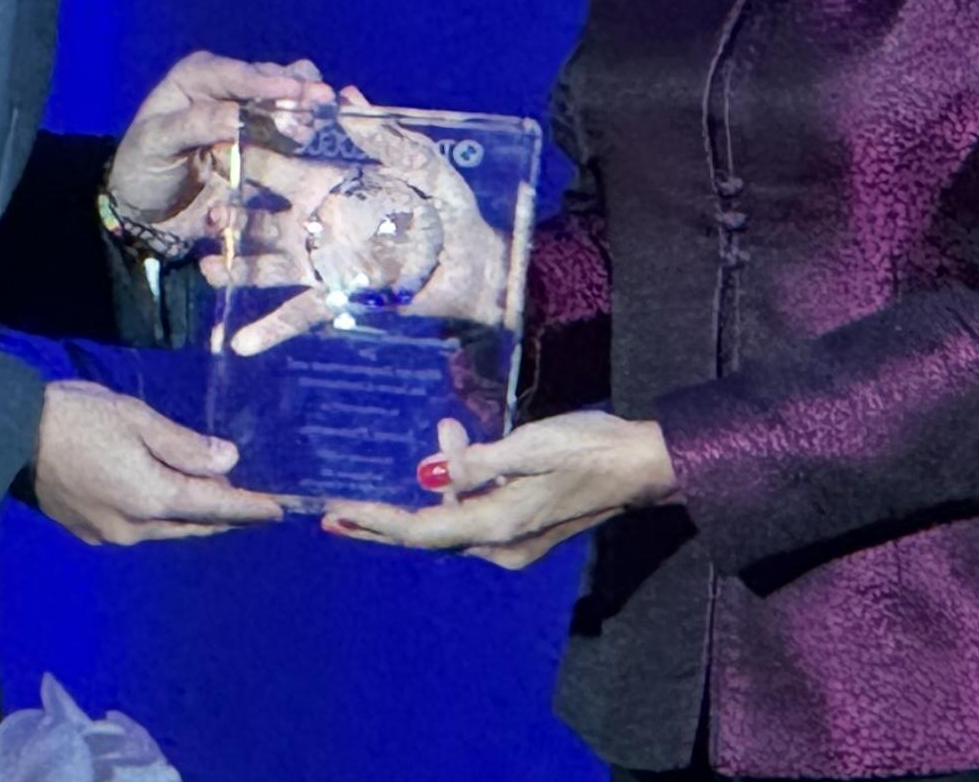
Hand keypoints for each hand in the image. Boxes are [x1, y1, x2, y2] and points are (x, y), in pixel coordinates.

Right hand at [27, 380, 285, 543]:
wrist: (10, 437)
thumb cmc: (77, 417)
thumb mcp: (138, 419)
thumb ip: (185, 445)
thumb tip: (228, 463)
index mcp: (151, 498)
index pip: (215, 507)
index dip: (249, 508)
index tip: (279, 511)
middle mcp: (135, 527)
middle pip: (193, 525)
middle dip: (226, 518)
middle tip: (255, 509)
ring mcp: (109, 534)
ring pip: (167, 530)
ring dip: (193, 519)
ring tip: (215, 503)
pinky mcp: (88, 530)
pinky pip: (140, 529)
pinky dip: (163, 517)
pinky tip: (166, 502)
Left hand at [107, 51, 330, 225]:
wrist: (147, 211)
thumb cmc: (144, 169)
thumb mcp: (159, 142)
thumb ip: (197, 123)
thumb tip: (241, 117)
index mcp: (198, 75)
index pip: (240, 74)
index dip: (271, 84)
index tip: (301, 93)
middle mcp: (229, 86)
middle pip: (273, 81)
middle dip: (299, 94)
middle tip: (326, 106)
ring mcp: (250, 113)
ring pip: (289, 101)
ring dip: (309, 111)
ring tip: (328, 122)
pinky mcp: (264, 142)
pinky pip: (292, 131)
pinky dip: (309, 132)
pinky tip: (326, 136)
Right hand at [204, 92, 513, 356]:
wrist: (470, 261)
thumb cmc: (445, 204)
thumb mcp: (419, 161)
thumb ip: (383, 134)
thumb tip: (347, 92)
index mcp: (327, 185)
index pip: (277, 170)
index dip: (245, 160)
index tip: (214, 150)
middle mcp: (314, 224)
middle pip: (258, 220)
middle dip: (228, 218)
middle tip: (210, 216)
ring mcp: (320, 262)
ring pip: (265, 266)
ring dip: (234, 270)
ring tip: (210, 271)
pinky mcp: (334, 297)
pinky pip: (296, 313)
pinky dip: (268, 329)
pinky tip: (238, 343)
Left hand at [319, 411, 672, 568]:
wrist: (644, 465)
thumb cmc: (590, 448)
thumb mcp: (529, 445)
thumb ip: (475, 462)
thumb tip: (428, 475)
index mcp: (499, 527)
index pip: (422, 530)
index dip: (377, 522)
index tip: (337, 514)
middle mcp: (501, 545)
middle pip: (429, 534)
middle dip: (384, 520)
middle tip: (334, 515)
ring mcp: (514, 542)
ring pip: (453, 520)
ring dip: (434, 486)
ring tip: (441, 433)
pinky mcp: (525, 528)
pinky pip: (475, 513)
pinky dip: (459, 486)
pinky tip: (459, 448)